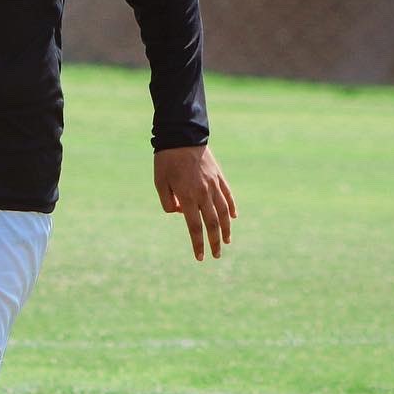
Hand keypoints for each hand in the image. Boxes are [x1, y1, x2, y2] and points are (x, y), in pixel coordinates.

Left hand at [153, 145, 236, 260]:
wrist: (181, 136)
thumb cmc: (166, 160)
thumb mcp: (159, 182)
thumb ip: (169, 202)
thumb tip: (182, 213)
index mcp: (188, 196)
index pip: (194, 226)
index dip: (198, 243)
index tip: (200, 257)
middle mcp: (204, 193)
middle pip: (213, 224)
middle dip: (215, 242)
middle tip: (216, 255)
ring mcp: (214, 185)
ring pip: (224, 212)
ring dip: (227, 229)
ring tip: (227, 241)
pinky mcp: (219, 177)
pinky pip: (228, 196)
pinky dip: (232, 208)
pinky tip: (234, 217)